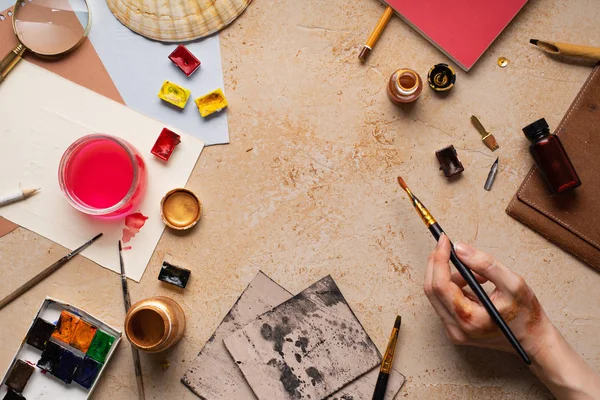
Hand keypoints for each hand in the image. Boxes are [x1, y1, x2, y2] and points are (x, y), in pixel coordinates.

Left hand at [423, 234, 552, 357]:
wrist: (533, 340)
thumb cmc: (526, 314)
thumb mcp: (513, 284)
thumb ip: (485, 264)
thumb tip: (459, 248)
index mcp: (469, 319)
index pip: (441, 285)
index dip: (439, 259)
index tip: (443, 240)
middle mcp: (456, 329)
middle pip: (432, 289)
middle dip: (438, 264)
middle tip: (447, 246)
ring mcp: (454, 331)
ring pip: (437, 295)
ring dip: (449, 276)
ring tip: (479, 274)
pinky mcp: (455, 329)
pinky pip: (445, 302)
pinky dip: (454, 287)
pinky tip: (474, 284)